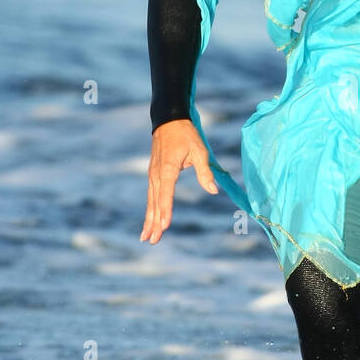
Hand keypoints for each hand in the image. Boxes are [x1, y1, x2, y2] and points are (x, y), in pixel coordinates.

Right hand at [140, 119, 218, 244]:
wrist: (168, 119)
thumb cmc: (186, 134)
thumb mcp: (199, 151)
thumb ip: (205, 172)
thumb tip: (213, 191)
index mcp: (168, 169)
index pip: (166, 194)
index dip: (166, 210)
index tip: (164, 225)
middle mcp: (157, 174)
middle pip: (155, 202)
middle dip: (154, 222)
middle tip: (152, 240)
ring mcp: (153, 174)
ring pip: (150, 200)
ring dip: (148, 219)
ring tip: (146, 237)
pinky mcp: (153, 173)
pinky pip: (151, 194)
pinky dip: (149, 208)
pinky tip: (149, 219)